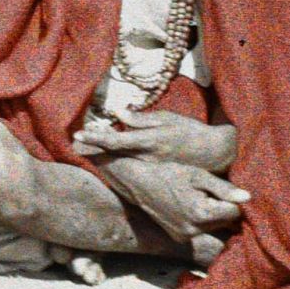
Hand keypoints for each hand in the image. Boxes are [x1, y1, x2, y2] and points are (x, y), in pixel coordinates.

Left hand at [75, 109, 234, 172]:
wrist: (215, 154)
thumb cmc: (191, 131)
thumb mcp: (168, 120)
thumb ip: (142, 119)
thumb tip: (119, 113)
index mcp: (149, 142)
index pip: (116, 141)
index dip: (97, 138)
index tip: (79, 134)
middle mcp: (147, 158)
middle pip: (113, 153)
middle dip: (93, 147)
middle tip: (75, 141)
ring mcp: (150, 169)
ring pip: (119, 161)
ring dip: (102, 154)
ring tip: (85, 147)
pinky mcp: (155, 175)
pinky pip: (131, 168)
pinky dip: (116, 162)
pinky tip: (106, 159)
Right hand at [100, 156, 248, 243]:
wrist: (138, 183)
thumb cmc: (168, 174)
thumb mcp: (197, 175)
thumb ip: (222, 188)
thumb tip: (248, 198)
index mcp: (201, 213)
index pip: (234, 212)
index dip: (231, 199)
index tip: (222, 189)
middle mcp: (194, 229)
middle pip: (225, 221)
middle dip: (222, 207)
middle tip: (207, 191)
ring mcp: (185, 236)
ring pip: (214, 226)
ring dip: (212, 214)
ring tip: (196, 197)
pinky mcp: (179, 238)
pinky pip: (200, 229)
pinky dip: (200, 219)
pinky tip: (188, 205)